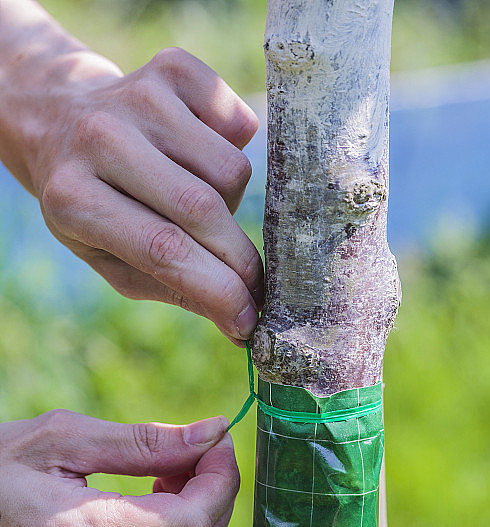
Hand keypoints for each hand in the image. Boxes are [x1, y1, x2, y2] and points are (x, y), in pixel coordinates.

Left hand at [0, 5, 262, 342]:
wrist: (61, 121)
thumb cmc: (94, 207)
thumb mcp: (112, 259)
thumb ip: (172, 289)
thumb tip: (240, 321)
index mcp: (72, 198)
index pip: (163, 250)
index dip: (217, 289)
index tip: (249, 319)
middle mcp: (100, 137)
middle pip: (202, 208)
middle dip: (239, 259)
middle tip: (253, 284)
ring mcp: (138, 95)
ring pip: (230, 169)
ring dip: (229, 201)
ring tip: (195, 198)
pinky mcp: (173, 68)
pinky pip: (239, 124)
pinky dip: (233, 148)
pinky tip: (196, 152)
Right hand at [0, 410, 238, 526]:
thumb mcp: (60, 439)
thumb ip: (143, 441)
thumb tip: (214, 432)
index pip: (189, 522)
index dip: (220, 480)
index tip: (219, 441)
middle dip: (218, 497)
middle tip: (200, 452)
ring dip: (202, 524)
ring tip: (171, 477)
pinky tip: (153, 509)